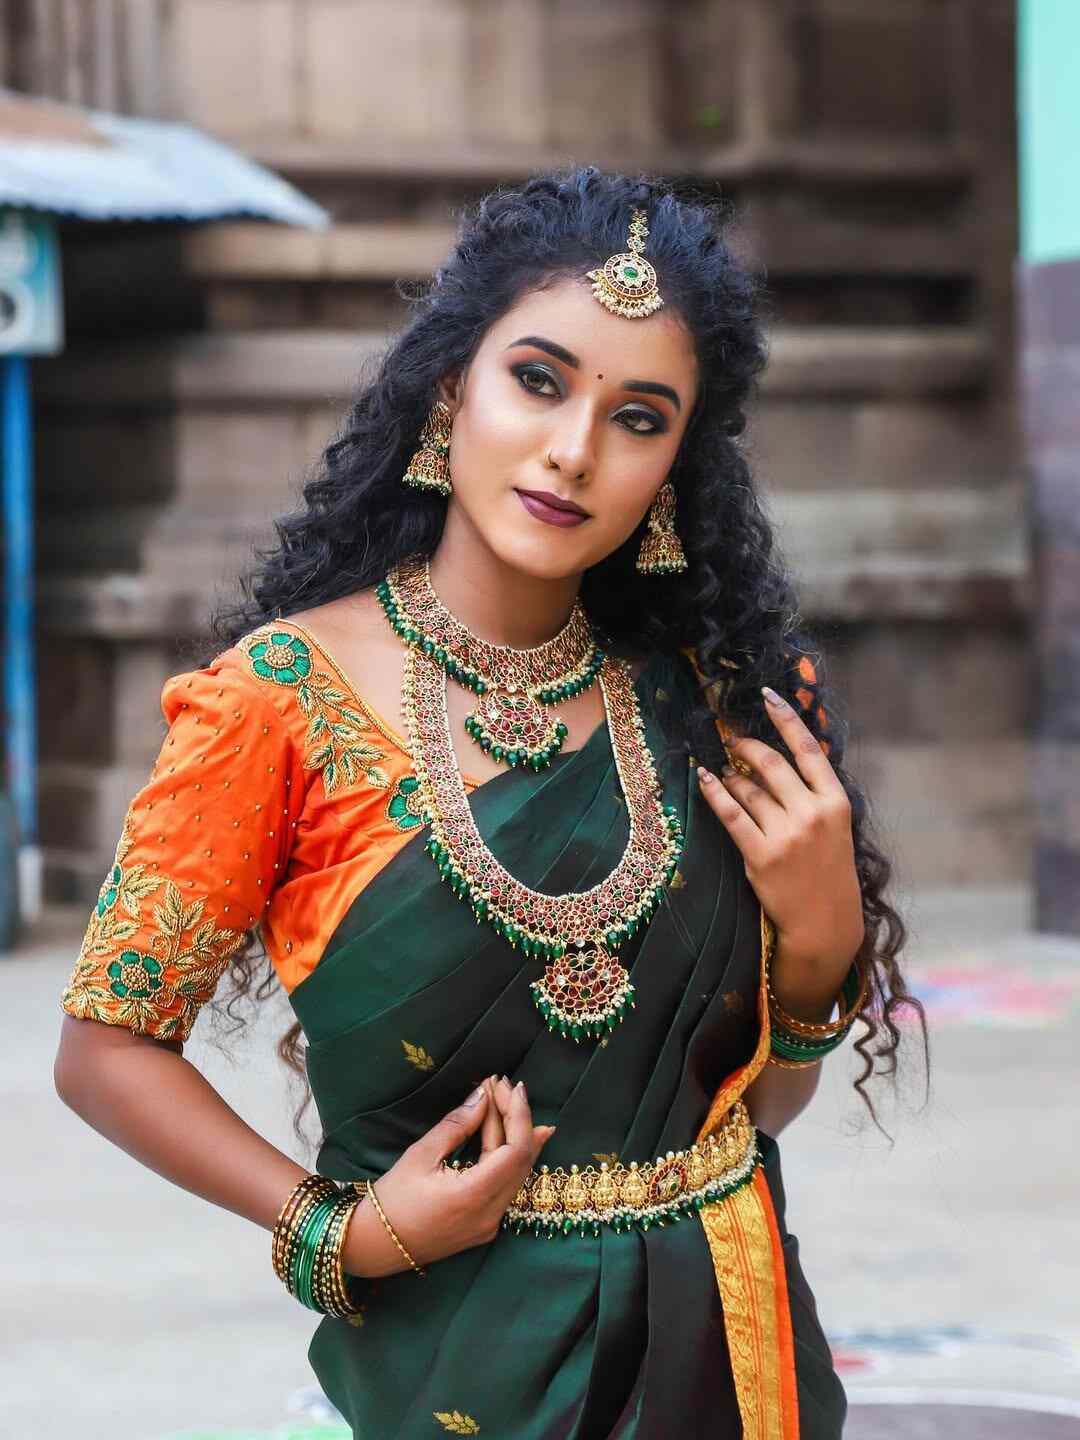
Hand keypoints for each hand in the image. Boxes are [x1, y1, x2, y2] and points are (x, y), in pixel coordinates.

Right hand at [343, 1076, 554, 1277]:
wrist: (377, 1245)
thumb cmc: (393, 1199)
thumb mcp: (421, 1155)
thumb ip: (456, 1125)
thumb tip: (482, 1096)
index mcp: (473, 1197)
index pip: (515, 1150)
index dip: (518, 1115)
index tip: (511, 1085)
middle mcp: (490, 1215)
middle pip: (521, 1160)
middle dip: (517, 1119)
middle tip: (504, 1085)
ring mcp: (490, 1225)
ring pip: (517, 1174)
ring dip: (516, 1135)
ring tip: (512, 1100)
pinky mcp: (485, 1226)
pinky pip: (507, 1186)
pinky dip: (509, 1157)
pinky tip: (513, 1134)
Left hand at [696, 687, 863, 983]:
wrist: (826, 922)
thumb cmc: (828, 870)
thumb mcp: (835, 826)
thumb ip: (813, 792)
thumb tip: (781, 754)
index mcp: (836, 802)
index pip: (808, 749)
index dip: (786, 718)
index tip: (768, 695)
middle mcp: (812, 814)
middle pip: (772, 764)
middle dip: (747, 746)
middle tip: (732, 739)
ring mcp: (787, 835)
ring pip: (749, 789)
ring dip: (731, 775)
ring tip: (723, 772)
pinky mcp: (762, 855)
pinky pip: (731, 814)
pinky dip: (715, 793)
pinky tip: (704, 779)